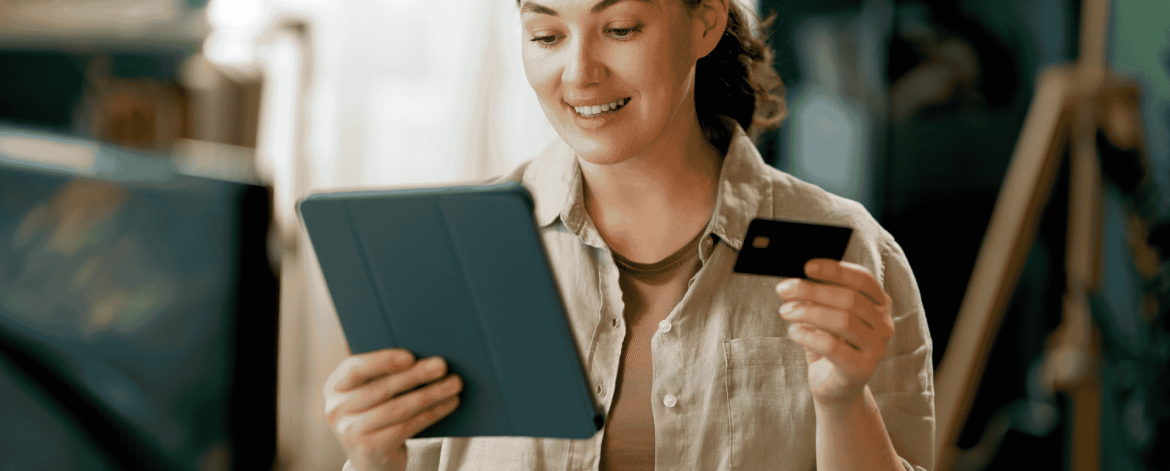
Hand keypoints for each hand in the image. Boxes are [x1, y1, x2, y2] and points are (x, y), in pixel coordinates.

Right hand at [324, 349, 462, 470]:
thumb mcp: (368, 394)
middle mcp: (336, 409)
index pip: (355, 368)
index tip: (410, 356)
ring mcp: (350, 431)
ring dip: (430, 394)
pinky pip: (406, 427)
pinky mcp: (369, 448)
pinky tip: (448, 404)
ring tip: (453, 384)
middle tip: (441, 365)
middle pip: (382, 388)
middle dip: (416, 375)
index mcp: (334, 387)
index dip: (383, 360)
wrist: (371, 460)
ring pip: (398, 408)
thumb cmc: (376, 415)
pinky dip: (431, 413)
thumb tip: (414, 350)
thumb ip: (379, 372)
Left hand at [775, 259, 893, 406]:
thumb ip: (819, 298)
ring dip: (808, 312)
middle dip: (812, 290)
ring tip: (785, 311)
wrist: (835, 387)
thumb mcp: (824, 316)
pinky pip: (833, 347)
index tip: (806, 265)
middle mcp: (884, 324)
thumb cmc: (829, 344)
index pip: (863, 279)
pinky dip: (809, 335)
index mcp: (880, 304)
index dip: (835, 270)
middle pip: (849, 299)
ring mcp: (876, 348)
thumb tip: (796, 279)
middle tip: (784, 289)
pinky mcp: (861, 369)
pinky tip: (793, 331)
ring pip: (843, 321)